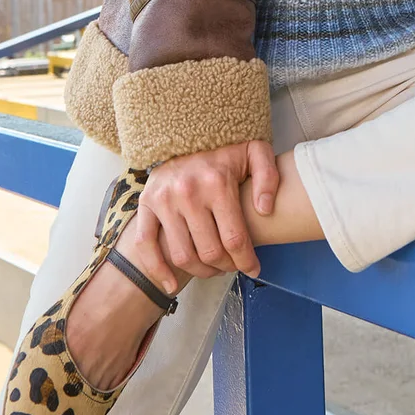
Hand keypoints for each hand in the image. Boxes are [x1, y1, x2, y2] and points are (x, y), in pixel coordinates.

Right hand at [131, 140, 278, 290]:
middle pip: (209, 252)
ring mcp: (164, 200)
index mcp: (217, 182)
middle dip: (226, 267)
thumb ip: (268, 177)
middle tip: (233, 266)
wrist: (185, 129)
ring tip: (213, 268)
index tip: (254, 269)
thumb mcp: (255, 151)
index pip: (235, 238)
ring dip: (201, 272)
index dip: (246, 261)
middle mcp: (189, 193)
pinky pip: (147, 246)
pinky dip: (158, 270)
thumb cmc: (224, 147)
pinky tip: (172, 284)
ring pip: (182, 255)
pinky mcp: (146, 204)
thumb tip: (266, 210)